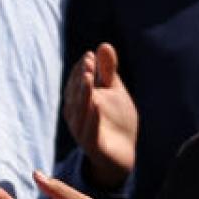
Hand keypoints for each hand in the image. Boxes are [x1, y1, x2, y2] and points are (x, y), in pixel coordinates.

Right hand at [62, 43, 136, 191]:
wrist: (123, 153)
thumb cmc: (115, 120)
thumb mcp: (114, 92)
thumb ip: (108, 71)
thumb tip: (103, 45)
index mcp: (78, 100)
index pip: (77, 82)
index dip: (82, 69)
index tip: (91, 56)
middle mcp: (75, 115)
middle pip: (75, 94)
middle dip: (81, 78)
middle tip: (90, 63)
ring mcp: (81, 130)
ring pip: (79, 111)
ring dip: (83, 94)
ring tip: (90, 78)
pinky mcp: (92, 145)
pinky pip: (89, 131)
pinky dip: (92, 118)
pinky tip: (97, 105)